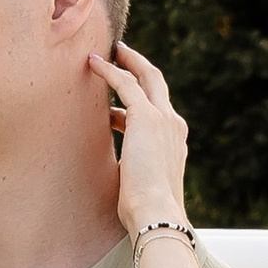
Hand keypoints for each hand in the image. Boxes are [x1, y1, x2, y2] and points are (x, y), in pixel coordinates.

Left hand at [98, 40, 190, 238]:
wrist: (157, 214)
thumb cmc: (146, 212)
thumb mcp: (142, 187)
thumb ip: (134, 173)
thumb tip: (119, 173)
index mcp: (175, 144)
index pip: (159, 111)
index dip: (140, 100)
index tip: (121, 99)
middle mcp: (174, 126)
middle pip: (157, 84)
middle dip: (139, 67)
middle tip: (121, 53)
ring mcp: (163, 119)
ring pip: (143, 77)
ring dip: (123, 63)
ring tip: (100, 56)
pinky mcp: (146, 117)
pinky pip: (124, 84)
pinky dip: (109, 71)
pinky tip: (92, 63)